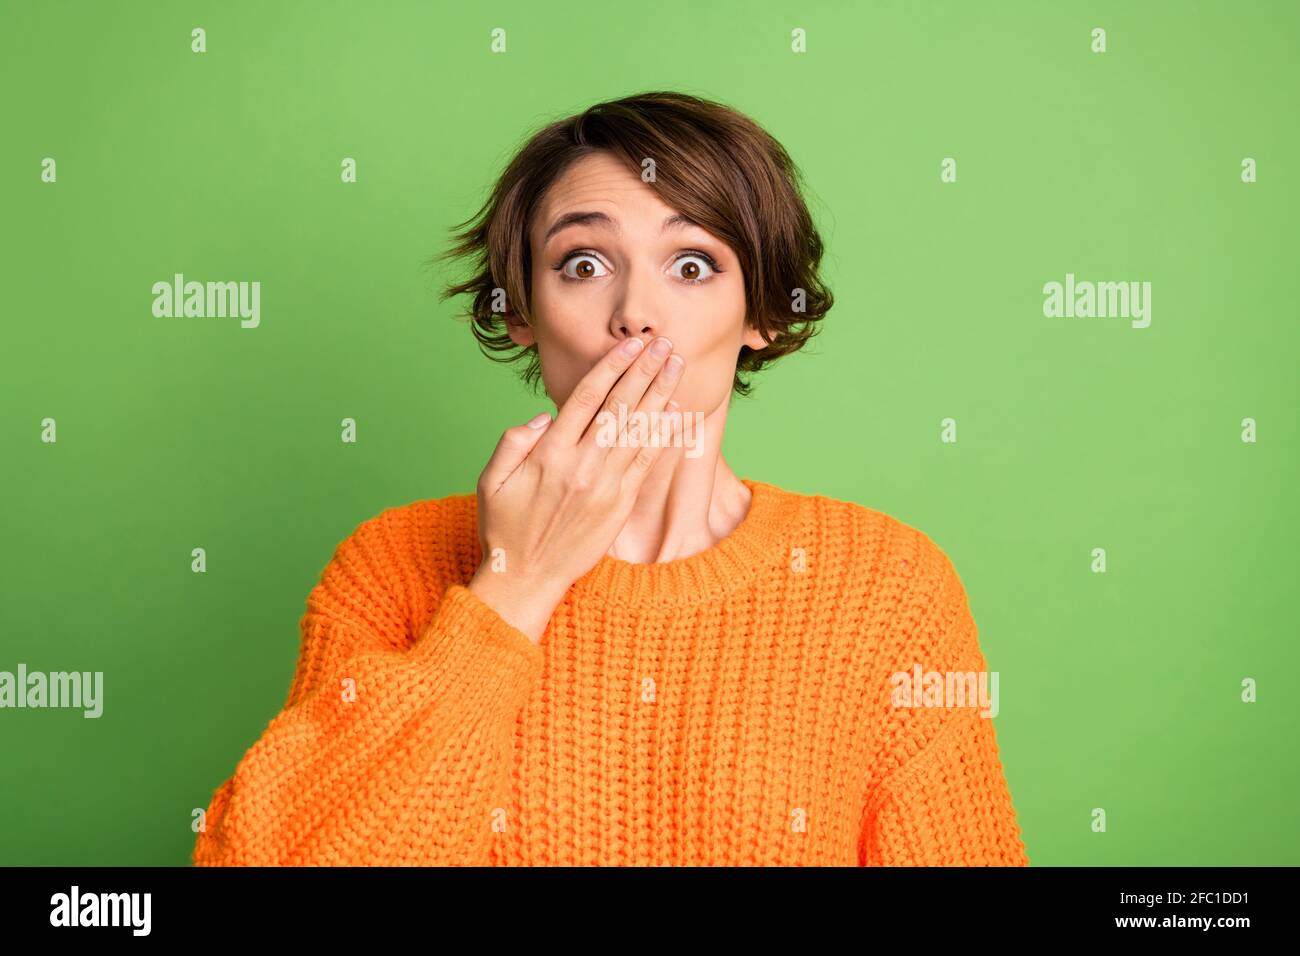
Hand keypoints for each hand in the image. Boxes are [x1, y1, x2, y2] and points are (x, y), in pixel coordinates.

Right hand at [468, 335, 684, 642]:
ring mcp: (605, 485)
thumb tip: (545, 417)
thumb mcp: (491, 480)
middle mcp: (581, 465)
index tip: (630, 345)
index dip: (612, 367)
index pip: (586, 398)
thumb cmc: (505, 528)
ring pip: (638, 429)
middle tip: (663, 343)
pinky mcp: (620, 504)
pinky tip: (676, 412)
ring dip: (660, 393)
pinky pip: (647, 462)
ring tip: (677, 365)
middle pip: (619, 406)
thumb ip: (513, 441)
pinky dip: (663, 434)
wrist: (527, 578)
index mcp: (549, 454)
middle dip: (643, 370)